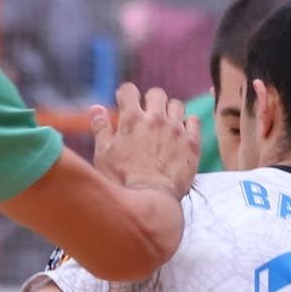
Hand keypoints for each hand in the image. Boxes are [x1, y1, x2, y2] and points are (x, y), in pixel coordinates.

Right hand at [91, 82, 198, 200]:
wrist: (150, 201)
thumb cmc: (123, 181)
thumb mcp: (104, 155)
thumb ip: (101, 128)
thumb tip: (96, 108)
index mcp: (131, 119)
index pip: (129, 90)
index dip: (126, 95)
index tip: (125, 103)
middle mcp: (155, 119)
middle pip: (156, 94)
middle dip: (150, 100)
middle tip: (147, 115)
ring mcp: (176, 130)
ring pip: (177, 105)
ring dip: (170, 111)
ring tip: (165, 124)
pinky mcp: (191, 143)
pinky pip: (194, 121)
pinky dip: (188, 124)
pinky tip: (181, 133)